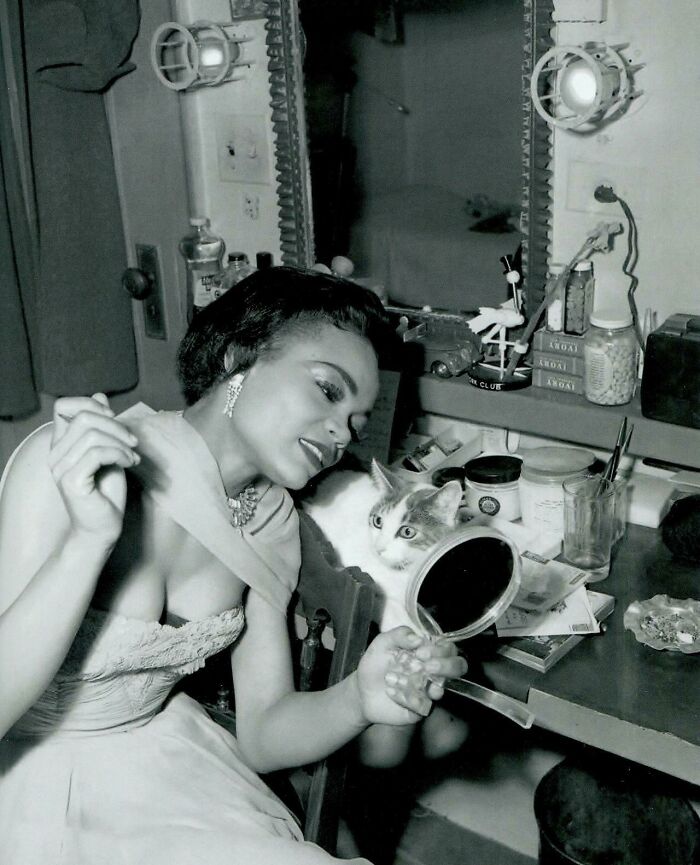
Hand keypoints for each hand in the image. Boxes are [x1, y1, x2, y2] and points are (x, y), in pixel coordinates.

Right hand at [48, 394, 139, 543]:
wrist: (103, 529)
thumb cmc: (106, 492)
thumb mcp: (109, 452)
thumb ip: (103, 427)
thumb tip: (99, 395)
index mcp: (61, 444)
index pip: (63, 406)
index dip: (90, 404)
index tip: (113, 418)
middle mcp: (56, 454)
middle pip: (84, 417)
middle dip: (116, 425)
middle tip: (133, 442)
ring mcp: (61, 468)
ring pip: (92, 434)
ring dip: (121, 442)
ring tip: (133, 456)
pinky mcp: (72, 481)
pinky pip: (97, 453)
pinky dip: (120, 454)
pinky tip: (130, 463)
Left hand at [355, 627, 466, 726]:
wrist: (362, 691)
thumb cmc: (375, 664)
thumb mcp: (382, 643)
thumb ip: (399, 635)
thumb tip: (418, 639)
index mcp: (427, 652)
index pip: (448, 648)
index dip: (441, 649)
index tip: (421, 651)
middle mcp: (432, 671)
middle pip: (458, 667)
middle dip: (448, 666)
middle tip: (428, 666)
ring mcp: (427, 691)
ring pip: (443, 688)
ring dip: (435, 684)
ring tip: (418, 680)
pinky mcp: (420, 709)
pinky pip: (424, 706)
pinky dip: (410, 699)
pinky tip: (395, 693)